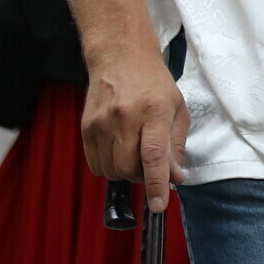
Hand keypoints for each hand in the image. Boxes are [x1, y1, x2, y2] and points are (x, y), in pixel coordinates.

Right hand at [82, 43, 187, 211]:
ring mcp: (101, 123)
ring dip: (125, 172)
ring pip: (110, 170)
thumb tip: (174, 177)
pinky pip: (95, 163)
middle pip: (127, 168)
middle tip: (150, 166)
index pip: (153, 155)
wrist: (120, 57)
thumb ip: (177, 145)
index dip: (156, 184)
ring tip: (134, 153)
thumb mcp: (177, 109)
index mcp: (154, 111)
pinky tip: (118, 149)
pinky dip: (109, 166)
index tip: (158, 206)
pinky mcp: (86, 128)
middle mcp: (125, 117)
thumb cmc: (153, 83)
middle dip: (141, 177)